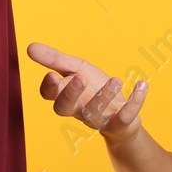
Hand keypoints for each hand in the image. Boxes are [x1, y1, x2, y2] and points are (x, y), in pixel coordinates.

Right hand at [26, 41, 146, 143]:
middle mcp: (78, 110)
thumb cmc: (94, 90)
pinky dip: (135, 101)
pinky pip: (126, 116)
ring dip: (105, 96)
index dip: (49, 88)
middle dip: (71, 94)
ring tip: (116, 80)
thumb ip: (54, 60)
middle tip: (80, 78)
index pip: (50, 96)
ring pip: (95, 113)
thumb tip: (29, 47)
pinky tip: (142, 84)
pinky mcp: (120, 124)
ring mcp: (98, 119)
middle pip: (65, 108)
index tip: (51, 75)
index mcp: (66, 96)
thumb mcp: (76, 70)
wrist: (122, 118)